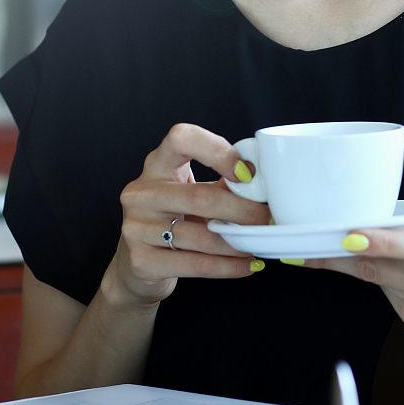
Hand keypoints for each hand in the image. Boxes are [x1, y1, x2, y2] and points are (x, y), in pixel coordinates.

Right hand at [102, 122, 270, 309]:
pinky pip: (197, 264)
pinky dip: (229, 266)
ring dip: (239, 242)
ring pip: (202, 237)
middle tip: (267, 219)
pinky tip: (247, 265)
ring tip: (259, 243)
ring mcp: (137, 228)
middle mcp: (141, 193)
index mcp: (156, 165)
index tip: (245, 173)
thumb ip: (220, 184)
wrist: (136, 263)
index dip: (217, 151)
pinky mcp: (143, 261)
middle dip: (243, 210)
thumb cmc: (172, 219)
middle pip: (200, 197)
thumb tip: (260, 184)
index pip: (181, 138)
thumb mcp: (191, 193)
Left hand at [307, 141, 403, 401]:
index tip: (348, 235)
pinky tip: (387, 265)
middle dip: (342, 254)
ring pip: (379, 283)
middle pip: (384, 270)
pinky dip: (379, 278)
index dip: (381, 242)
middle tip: (311, 240)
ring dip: (357, 262)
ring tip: (339, 244)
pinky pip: (386, 296)